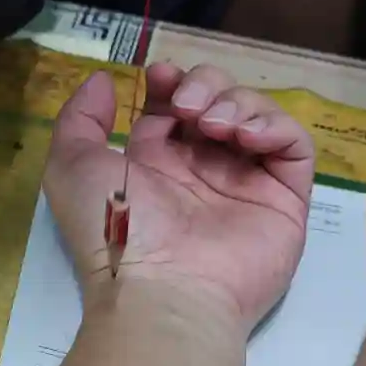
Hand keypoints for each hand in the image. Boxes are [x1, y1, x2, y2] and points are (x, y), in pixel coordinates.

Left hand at [43, 65, 314, 331]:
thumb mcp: (71, 168)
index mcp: (156, 165)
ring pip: (257, 114)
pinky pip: (294, 147)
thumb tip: (104, 81)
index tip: (160, 76)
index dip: (171, 80)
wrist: (161, 289)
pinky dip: (274, 126)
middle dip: (205, 85)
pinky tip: (245, 137)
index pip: (174, 105)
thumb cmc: (114, 229)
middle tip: (187, 108)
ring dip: (236, 102)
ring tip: (213, 126)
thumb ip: (79, 120)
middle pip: (219, 100)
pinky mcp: (284, 200)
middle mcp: (202, 171)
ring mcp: (246, 185)